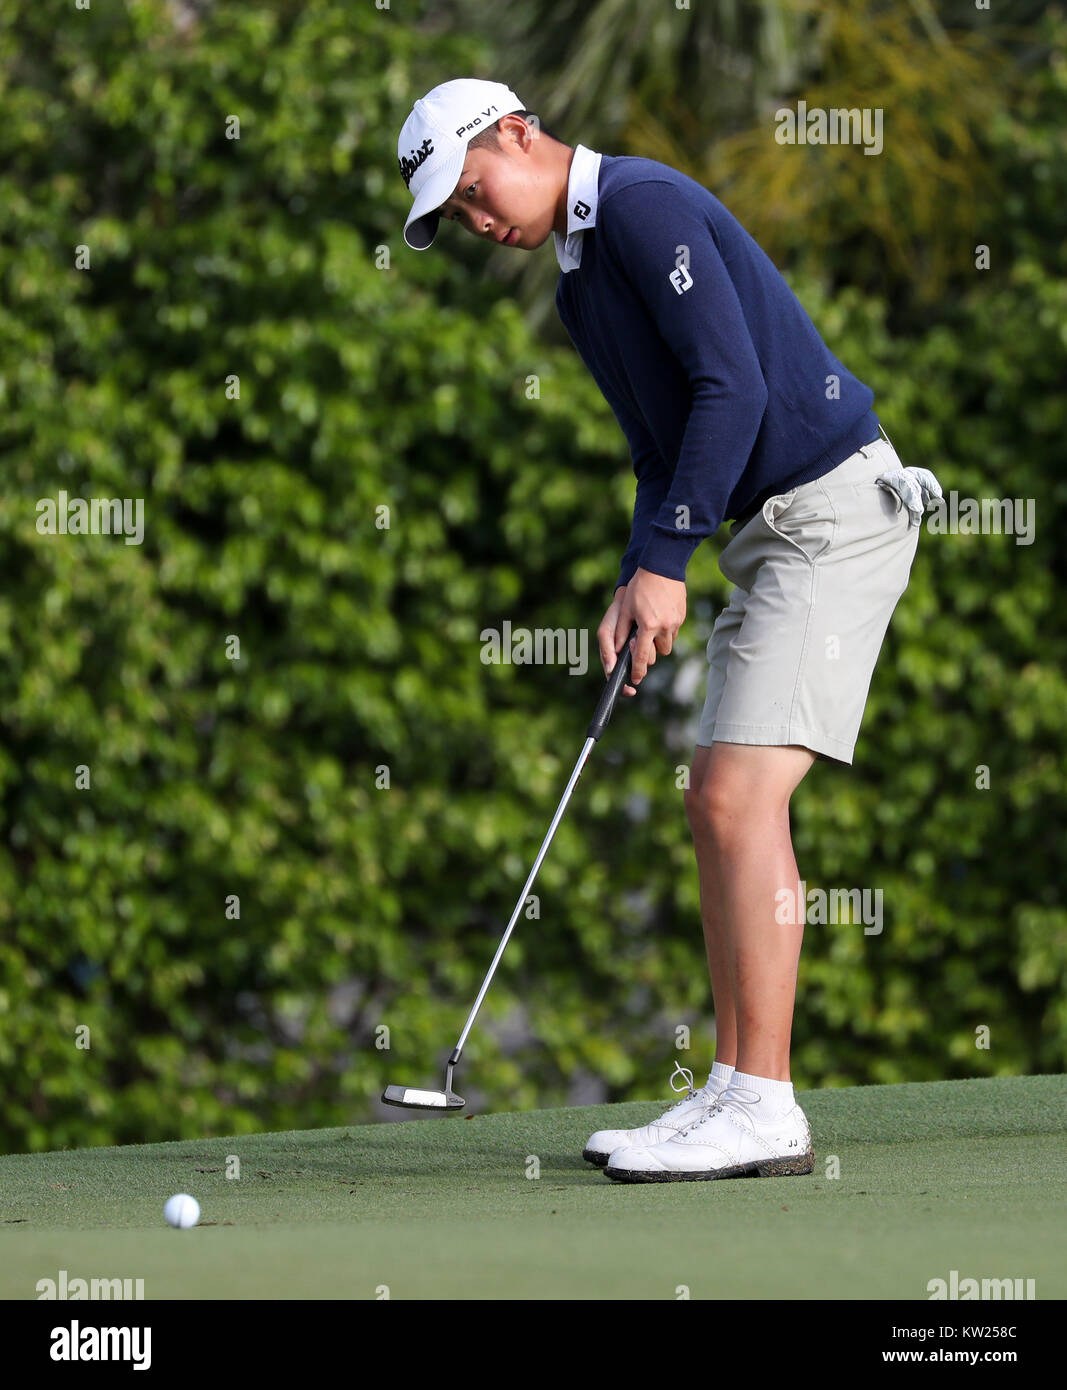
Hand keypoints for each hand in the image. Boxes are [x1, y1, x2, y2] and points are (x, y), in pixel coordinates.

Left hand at [597, 568, 685, 696]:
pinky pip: (674, 631)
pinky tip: (659, 614)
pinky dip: (666, 629)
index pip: (643, 657)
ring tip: (650, 624)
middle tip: (641, 638)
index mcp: (648, 626)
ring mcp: (676, 622)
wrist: (661, 566)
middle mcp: (664, 627)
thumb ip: (621, 632)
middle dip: (650, 650)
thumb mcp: (625, 609)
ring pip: (667, 644)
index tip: (636, 679)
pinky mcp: (682, 616)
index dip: (638, 671)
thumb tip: (618, 651)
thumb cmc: (639, 587)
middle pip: (658, 653)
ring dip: (659, 640)